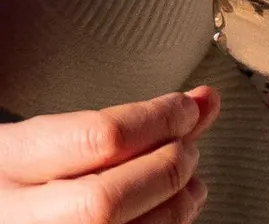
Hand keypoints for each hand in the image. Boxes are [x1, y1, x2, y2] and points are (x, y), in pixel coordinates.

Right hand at [0, 87, 217, 223]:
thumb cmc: (24, 174)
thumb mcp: (52, 137)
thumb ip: (131, 120)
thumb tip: (205, 101)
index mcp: (7, 160)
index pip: (98, 138)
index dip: (159, 119)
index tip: (186, 109)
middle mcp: (16, 214)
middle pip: (107, 200)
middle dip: (166, 168)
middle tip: (187, 148)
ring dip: (176, 204)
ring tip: (187, 181)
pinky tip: (169, 210)